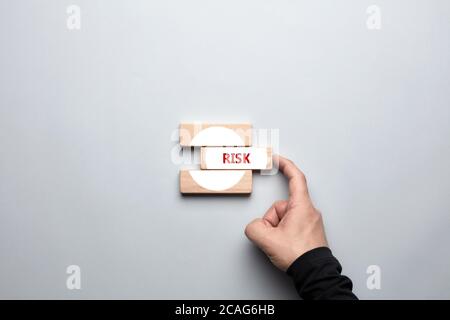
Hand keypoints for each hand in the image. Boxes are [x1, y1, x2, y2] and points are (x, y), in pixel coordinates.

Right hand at [245, 156, 327, 270]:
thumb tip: (255, 227)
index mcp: (302, 206)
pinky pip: (290, 225)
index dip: (286, 165)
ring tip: (281, 243)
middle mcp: (309, 211)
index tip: (277, 159)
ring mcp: (310, 221)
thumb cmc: (299, 255)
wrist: (314, 273)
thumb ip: (254, 228)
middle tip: (274, 235)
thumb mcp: (268, 240)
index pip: (296, 178)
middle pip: (281, 205)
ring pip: (284, 217)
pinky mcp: (309, 231)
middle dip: (272, 219)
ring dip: (277, 228)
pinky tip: (286, 245)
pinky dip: (283, 233)